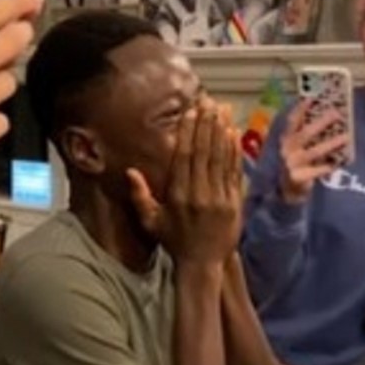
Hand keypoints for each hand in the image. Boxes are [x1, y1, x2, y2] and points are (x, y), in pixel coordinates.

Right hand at [129, 96, 242, 266]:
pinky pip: (234, 172)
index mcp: (178, 194)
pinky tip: (235, 134)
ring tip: (223, 110)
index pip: (185, 156)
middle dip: (207, 125)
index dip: (189, 132)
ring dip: (222, 132)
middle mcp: (200, 193)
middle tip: (209, 101)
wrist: (203, 263)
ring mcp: (219, 197)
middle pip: (204, 152)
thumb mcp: (151, 221)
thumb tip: (130, 170)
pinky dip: (235, 152)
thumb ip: (140, 196)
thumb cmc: (175, 241)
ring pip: (221, 158)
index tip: (191, 111)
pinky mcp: (234, 202)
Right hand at [277, 101, 349, 203]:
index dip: (300, 110)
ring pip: (313, 152)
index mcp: (286, 139)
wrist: (287, 191)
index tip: (312, 98)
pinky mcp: (298, 177)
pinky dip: (327, 166)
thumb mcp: (298, 148)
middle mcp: (287, 150)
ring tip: (346, 137)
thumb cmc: (297, 164)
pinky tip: (338, 163)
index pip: (292, 122)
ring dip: (330, 143)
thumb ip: (307, 135)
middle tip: (337, 114)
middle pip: (305, 134)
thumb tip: (328, 117)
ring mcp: (292, 164)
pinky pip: (316, 170)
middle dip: (320, 123)